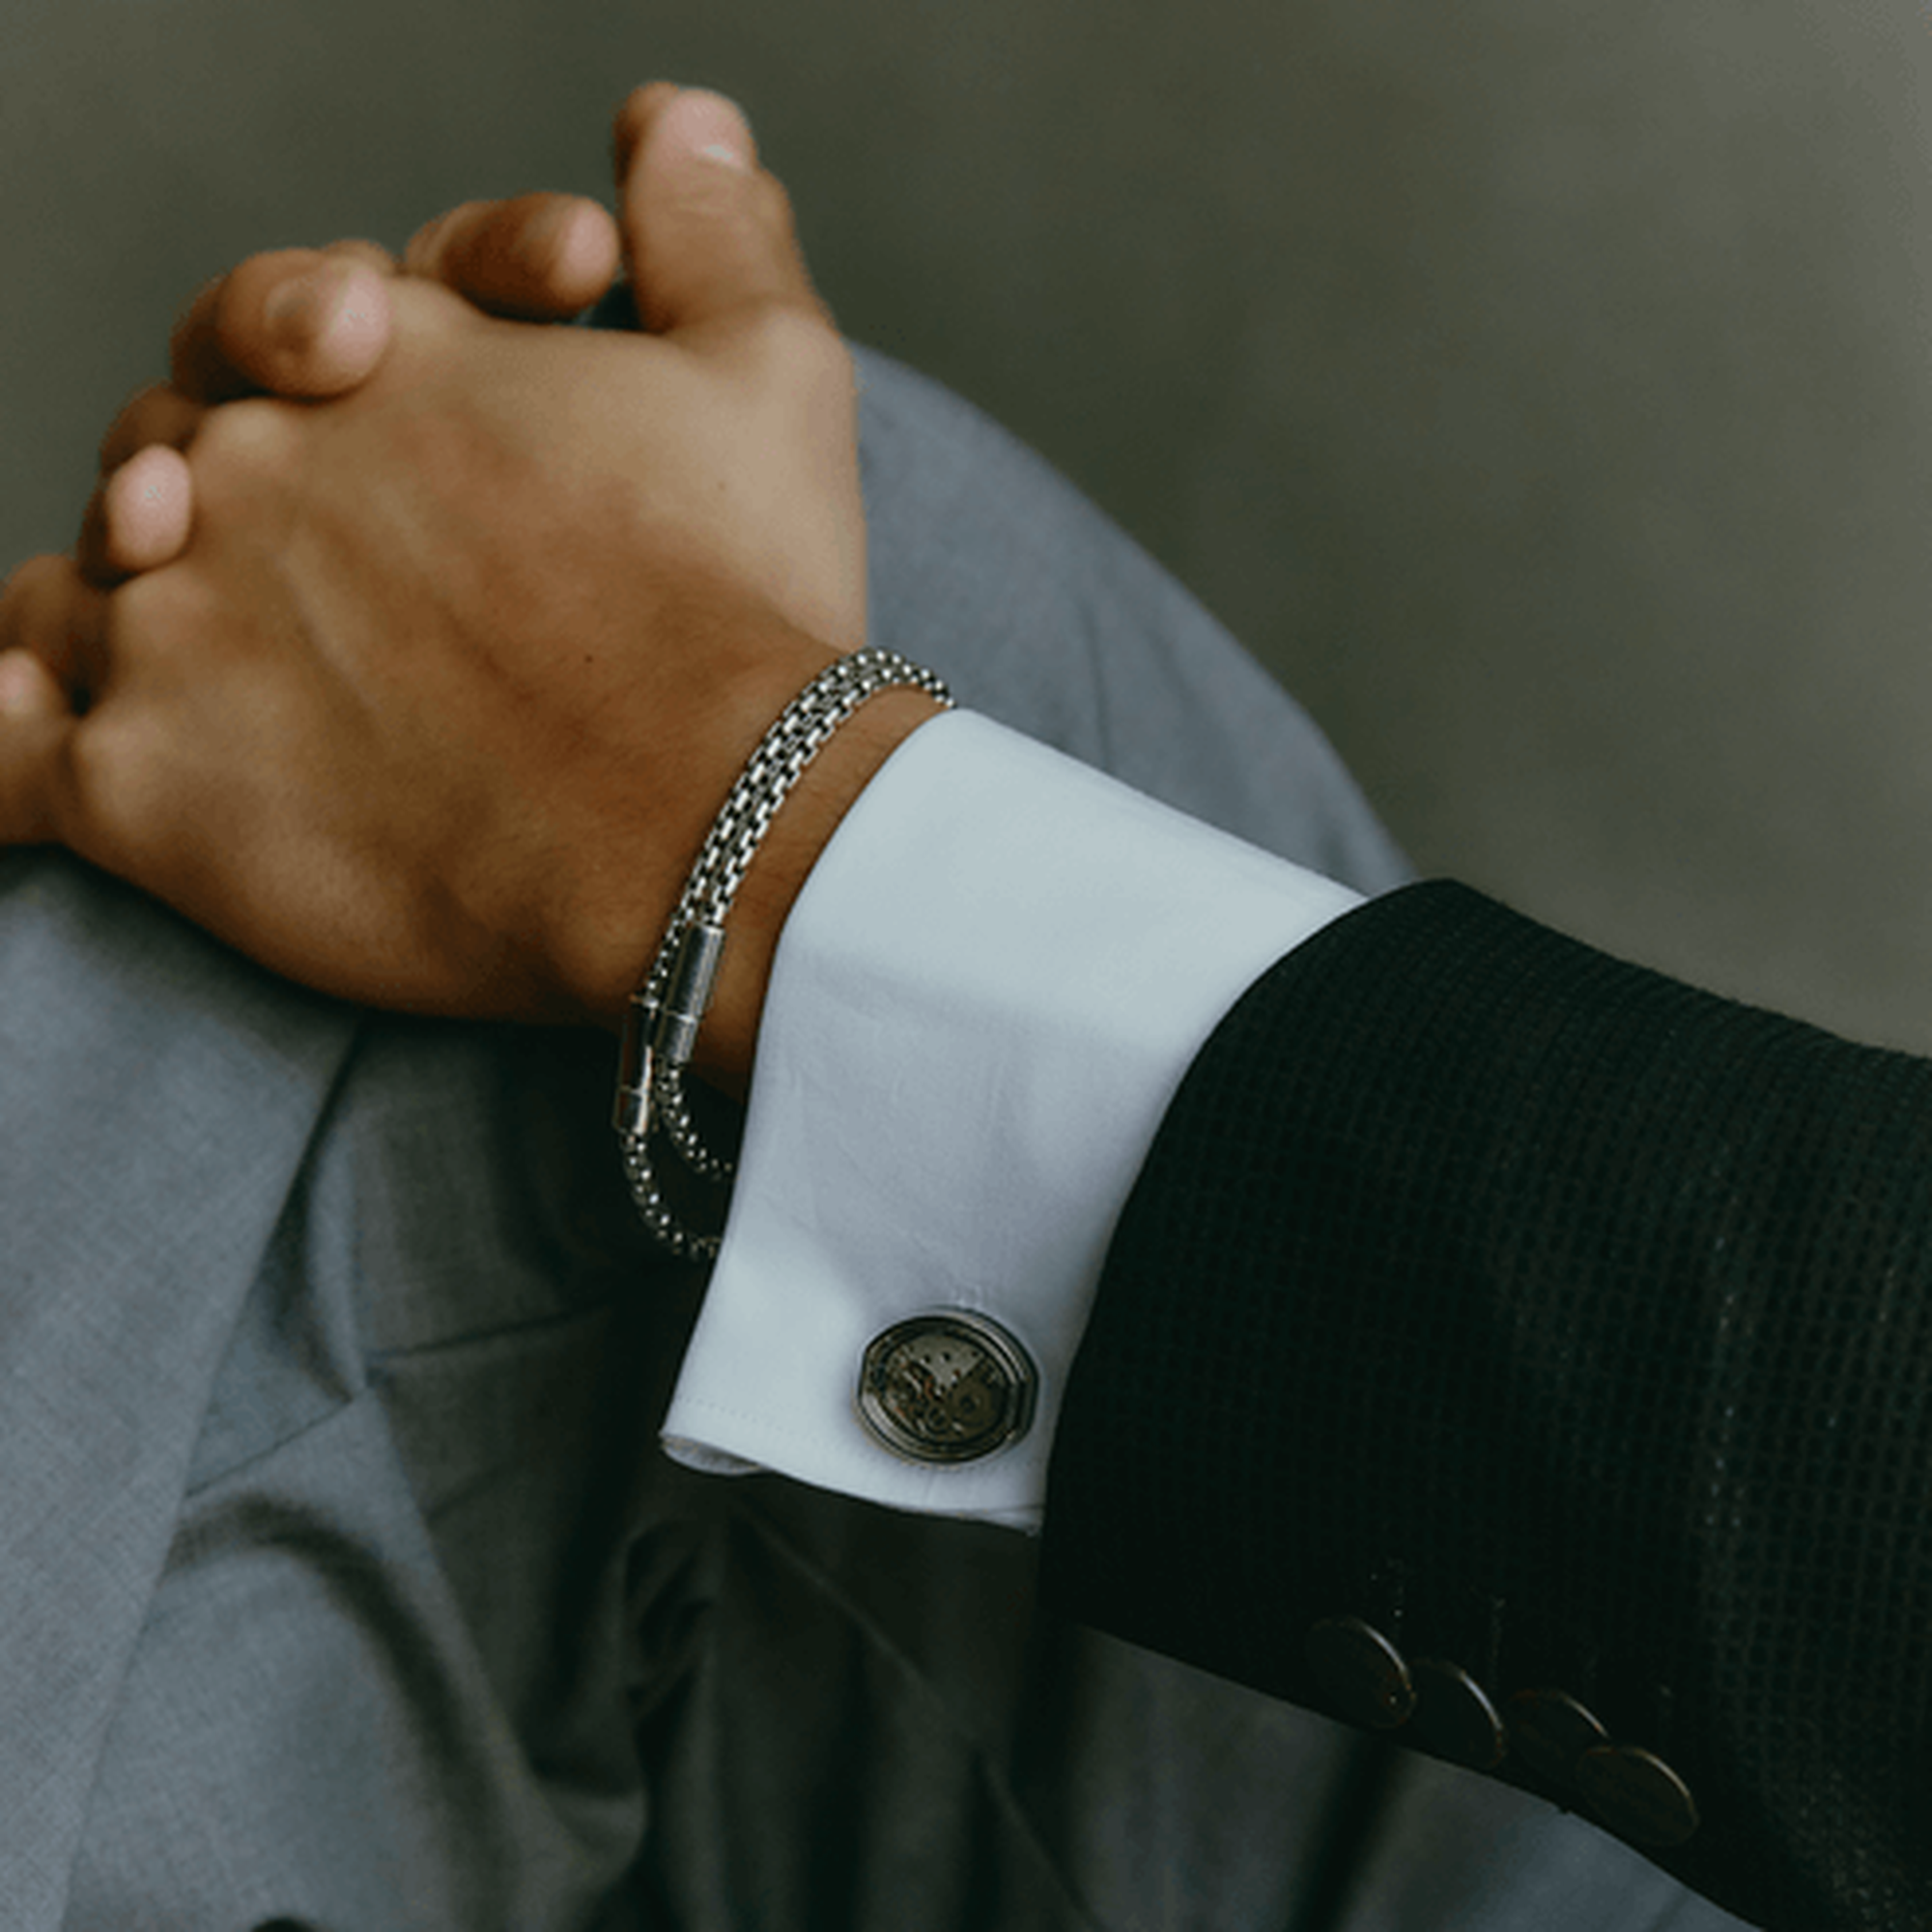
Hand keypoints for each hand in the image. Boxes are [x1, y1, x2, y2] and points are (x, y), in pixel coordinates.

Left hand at [0, 87, 928, 1088]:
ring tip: (186, 678)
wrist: (714, 827)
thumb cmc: (743, 614)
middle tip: (310, 584)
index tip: (382, 428)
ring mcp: (176, 627)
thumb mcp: (772, 376)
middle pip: (167, 460)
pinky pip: (6, 767)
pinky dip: (8, 752)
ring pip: (76, 599)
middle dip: (218, 503)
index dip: (320, 363)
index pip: (282, 327)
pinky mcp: (142, 793)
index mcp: (380, 358)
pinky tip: (43, 749)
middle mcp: (245, 469)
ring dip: (120, 621)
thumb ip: (708, 237)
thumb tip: (677, 124)